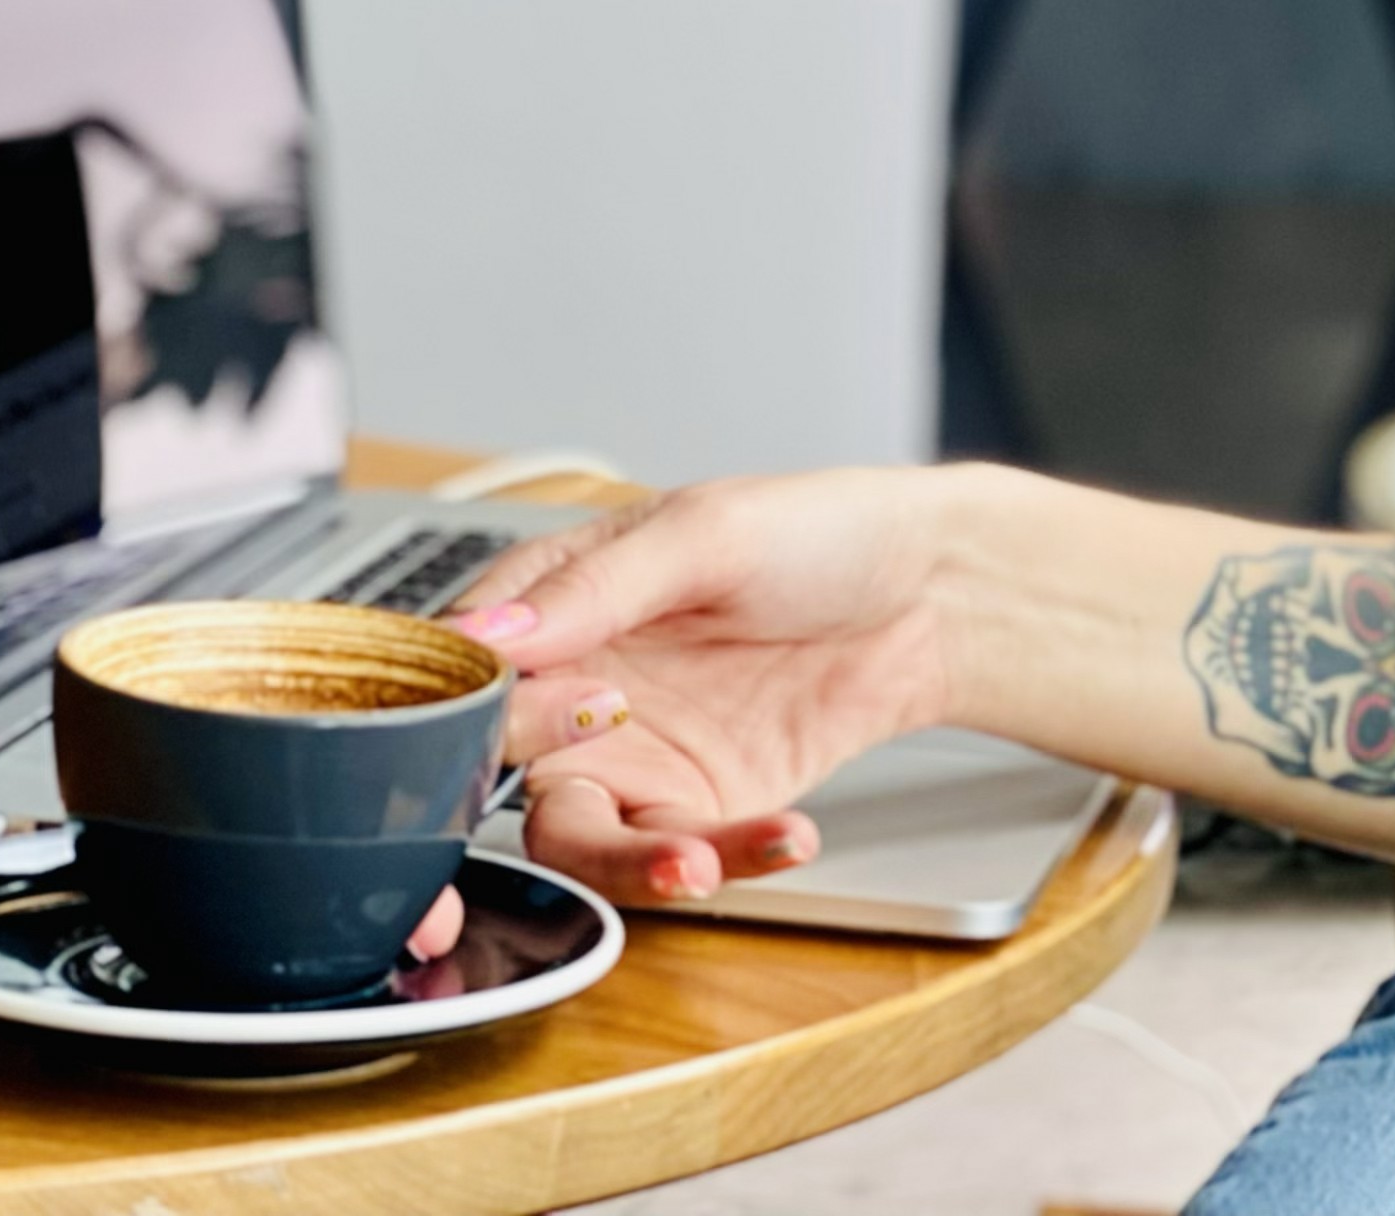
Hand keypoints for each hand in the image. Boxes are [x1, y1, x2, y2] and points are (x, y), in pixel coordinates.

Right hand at [452, 468, 974, 905]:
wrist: (929, 590)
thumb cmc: (817, 532)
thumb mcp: (706, 534)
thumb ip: (598, 586)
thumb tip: (494, 635)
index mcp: (554, 604)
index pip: (468, 673)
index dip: (466, 713)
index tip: (515, 725)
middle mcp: (576, 687)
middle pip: (498, 777)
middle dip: (532, 802)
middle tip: (604, 773)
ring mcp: (633, 754)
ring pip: (579, 839)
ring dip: (627, 861)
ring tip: (693, 858)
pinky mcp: (699, 804)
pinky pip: (683, 851)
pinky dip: (727, 857)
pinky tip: (787, 836)